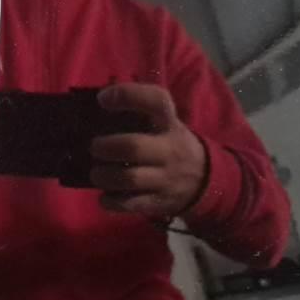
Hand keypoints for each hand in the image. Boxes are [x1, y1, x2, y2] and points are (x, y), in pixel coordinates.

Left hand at [90, 83, 206, 217]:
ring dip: (104, 176)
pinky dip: (110, 201)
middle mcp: (169, 150)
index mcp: (169, 123)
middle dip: (107, 147)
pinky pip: (129, 204)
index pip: (155, 101)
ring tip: (96, 174)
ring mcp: (165, 178)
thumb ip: (137, 109)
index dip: (128, 96)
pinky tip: (105, 196)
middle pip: (133, 147)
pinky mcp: (158, 202)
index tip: (103, 98)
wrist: (205, 180)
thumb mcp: (164, 122)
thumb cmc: (169, 143)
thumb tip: (97, 98)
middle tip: (95, 148)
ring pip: (128, 179)